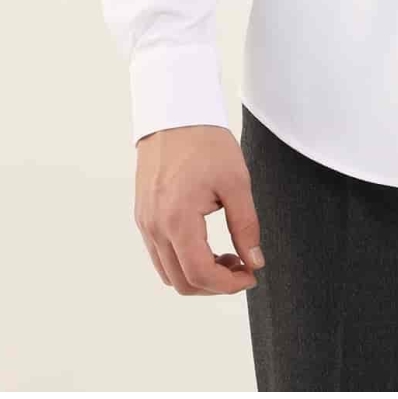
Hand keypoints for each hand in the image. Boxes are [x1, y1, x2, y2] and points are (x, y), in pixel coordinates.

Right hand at [134, 124, 265, 293]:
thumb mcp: (236, 182)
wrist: (174, 113)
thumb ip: (246, 226)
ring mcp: (145, 222)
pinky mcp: (143, 216)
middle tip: (241, 266)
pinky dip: (183, 260)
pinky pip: (159, 254)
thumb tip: (254, 261)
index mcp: (177, 219)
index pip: (200, 274)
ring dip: (198, 274)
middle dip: (215, 284)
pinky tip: (206, 244)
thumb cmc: (205, 142)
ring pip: (168, 273)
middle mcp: (154, 226)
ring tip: (226, 255)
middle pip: (181, 282)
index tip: (250, 275)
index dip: (228, 285)